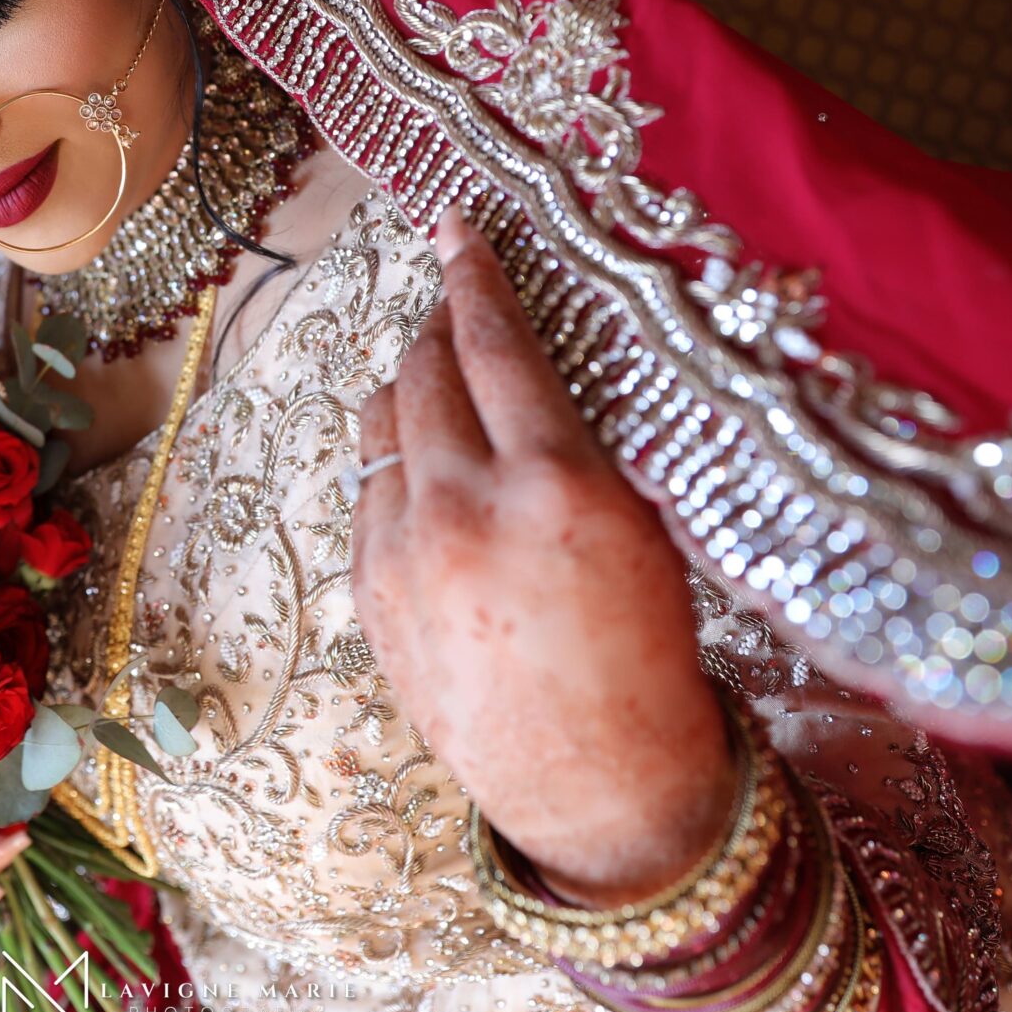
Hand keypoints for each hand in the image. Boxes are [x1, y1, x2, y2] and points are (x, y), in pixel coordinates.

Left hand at [351, 214, 735, 908]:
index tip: (456, 227)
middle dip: (435, 323)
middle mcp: (465, 512)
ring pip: (380, 425)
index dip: (473, 274)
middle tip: (455, 303)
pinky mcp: (369, 595)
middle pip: (423, 370)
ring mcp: (405, 555)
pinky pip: (367, 494)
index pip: (494, 343)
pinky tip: (430, 472)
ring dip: (408, 386)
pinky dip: (396, 465)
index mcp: (555, 487)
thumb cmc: (644, 655)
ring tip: (440, 379)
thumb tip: (526, 363)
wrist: (596, 784)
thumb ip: (576, 444)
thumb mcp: (641, 531)